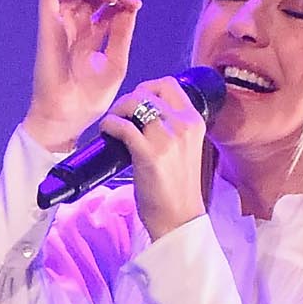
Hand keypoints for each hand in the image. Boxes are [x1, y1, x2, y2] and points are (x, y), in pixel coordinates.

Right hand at [24, 0, 153, 153]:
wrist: (68, 116)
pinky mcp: (47, 26)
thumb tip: (132, 5)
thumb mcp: (116, 61)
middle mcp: (77, 26)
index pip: (111, 2)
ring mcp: (61, 25)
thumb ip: (122, 32)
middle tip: (133, 1)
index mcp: (93, 35)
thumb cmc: (90, 98)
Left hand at [97, 73, 208, 239]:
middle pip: (149, 90)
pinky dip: (109, 125)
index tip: (135, 101)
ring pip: (135, 103)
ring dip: (117, 110)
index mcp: (195, 121)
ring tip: (111, 124)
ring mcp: (168, 139)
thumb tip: (144, 116)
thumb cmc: (177, 189)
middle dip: (128, 98)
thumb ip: (172, 129)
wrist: (179, 219)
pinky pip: (122, 126)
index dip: (146, 87)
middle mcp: (184, 125)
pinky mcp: (149, 154)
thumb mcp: (184, 149)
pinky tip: (107, 133)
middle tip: (119, 114)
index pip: (169, 84)